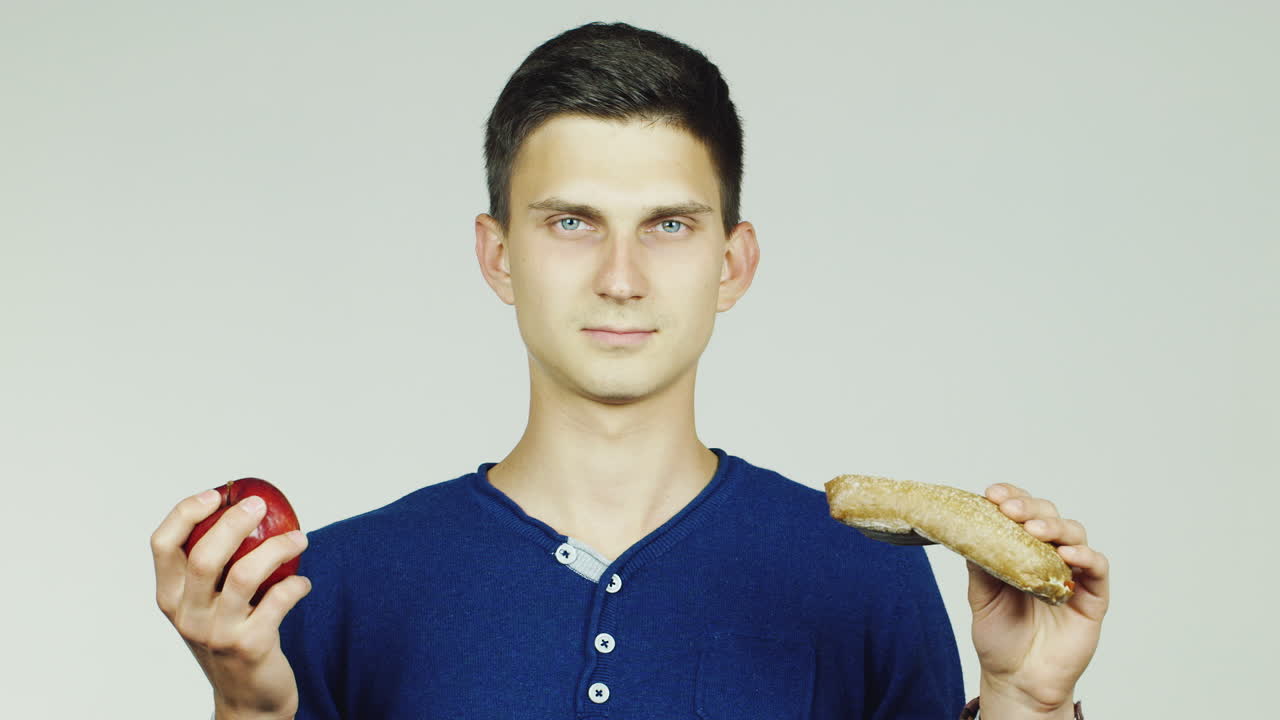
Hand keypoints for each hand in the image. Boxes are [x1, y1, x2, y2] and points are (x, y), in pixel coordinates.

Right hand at [151, 489, 311, 719]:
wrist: (247, 700)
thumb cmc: (228, 639)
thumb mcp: (207, 606)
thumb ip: (212, 568)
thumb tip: (244, 508)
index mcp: (170, 598)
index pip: (161, 545)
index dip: (185, 513)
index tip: (216, 494)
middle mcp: (187, 615)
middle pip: (204, 555)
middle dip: (233, 522)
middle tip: (260, 505)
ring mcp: (216, 633)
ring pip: (245, 575)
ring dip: (277, 548)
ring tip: (300, 538)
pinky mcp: (250, 646)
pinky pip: (279, 601)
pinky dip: (296, 584)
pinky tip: (302, 582)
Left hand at [966, 483, 1109, 714]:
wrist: (1017, 680)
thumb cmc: (999, 638)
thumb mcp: (981, 596)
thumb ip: (981, 564)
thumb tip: (970, 530)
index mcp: (1021, 550)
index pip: (1021, 513)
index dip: (1011, 498)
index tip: (992, 494)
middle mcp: (1049, 555)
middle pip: (1048, 515)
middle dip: (1029, 507)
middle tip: (1009, 510)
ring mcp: (1073, 573)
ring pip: (1074, 534)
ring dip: (1055, 527)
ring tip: (1034, 530)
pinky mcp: (1094, 596)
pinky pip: (1097, 567)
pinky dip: (1085, 556)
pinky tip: (1066, 554)